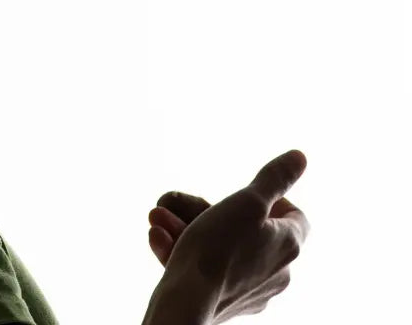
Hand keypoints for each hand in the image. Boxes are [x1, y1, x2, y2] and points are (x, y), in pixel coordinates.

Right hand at [146, 150, 309, 322]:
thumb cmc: (218, 248)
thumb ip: (274, 179)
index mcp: (288, 246)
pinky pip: (208, 269)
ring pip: (223, 248)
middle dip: (211, 210)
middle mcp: (277, 273)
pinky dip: (184, 252)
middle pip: (251, 231)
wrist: (188, 303)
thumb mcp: (247, 202)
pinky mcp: (227, 304)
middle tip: (187, 202)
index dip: (275, 200)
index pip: (296, 217)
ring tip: (160, 218)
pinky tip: (159, 239)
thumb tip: (300, 156)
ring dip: (188, 228)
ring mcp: (252, 291)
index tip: (248, 193)